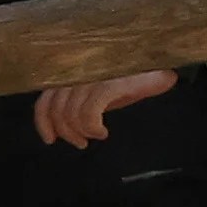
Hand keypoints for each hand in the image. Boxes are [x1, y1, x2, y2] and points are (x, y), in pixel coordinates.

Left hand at [32, 70, 178, 147]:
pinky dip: (91, 127)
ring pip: (70, 113)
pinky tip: (101, 131)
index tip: (50, 138)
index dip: (43, 122)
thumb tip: (61, 124)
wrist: (164, 63)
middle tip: (81, 142)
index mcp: (72, 70)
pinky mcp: (109, 83)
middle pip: (56, 109)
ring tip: (96, 135)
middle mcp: (78, 70)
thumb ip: (77, 99)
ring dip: (81, 132)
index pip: (45, 99)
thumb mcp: (99, 88)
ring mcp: (92, 75)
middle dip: (66, 132)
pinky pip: (88, 113)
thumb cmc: (132, 75)